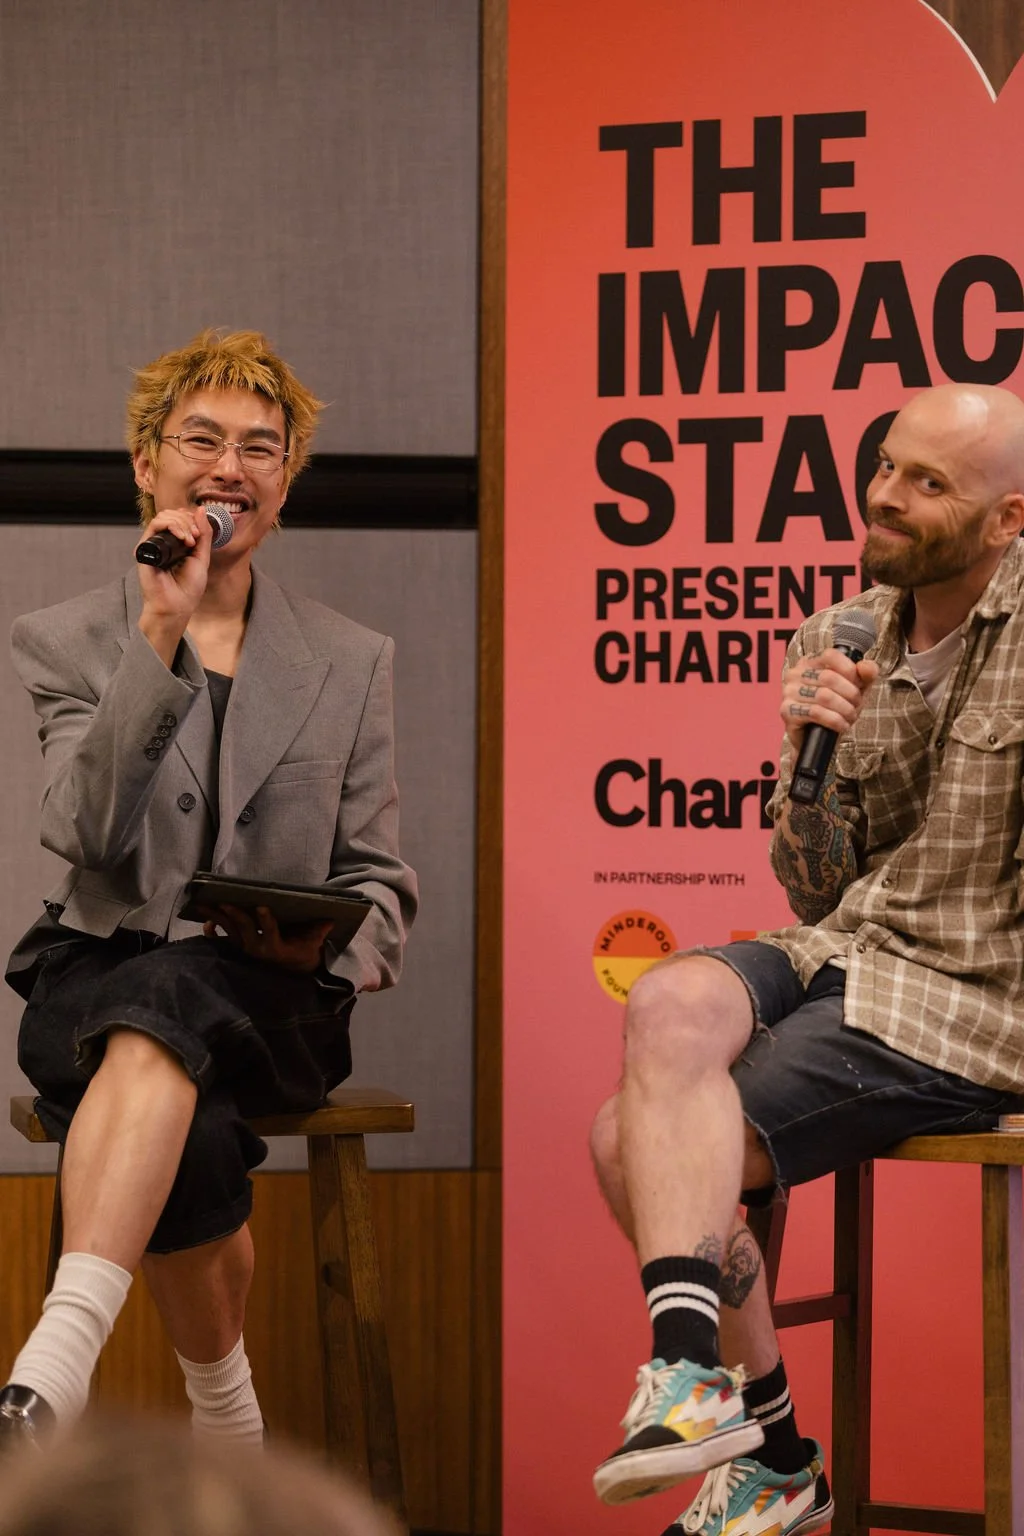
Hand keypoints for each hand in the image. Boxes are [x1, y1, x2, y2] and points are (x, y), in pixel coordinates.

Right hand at [136, 508, 213, 657]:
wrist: (177, 605)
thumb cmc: (188, 587)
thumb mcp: (202, 556)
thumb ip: (203, 534)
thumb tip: (200, 509)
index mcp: (175, 544)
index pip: (180, 518)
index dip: (191, 519)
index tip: (200, 533)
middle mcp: (162, 542)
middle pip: (172, 514)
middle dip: (188, 520)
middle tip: (196, 537)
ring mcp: (152, 545)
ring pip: (163, 516)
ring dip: (181, 523)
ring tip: (190, 540)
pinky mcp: (144, 548)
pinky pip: (154, 525)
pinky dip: (171, 526)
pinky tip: (183, 539)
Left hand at [199, 904, 334, 972]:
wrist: (293, 969)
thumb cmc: (304, 951)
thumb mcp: (314, 942)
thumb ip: (319, 931)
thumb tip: (330, 918)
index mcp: (277, 947)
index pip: (271, 932)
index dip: (266, 921)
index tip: (261, 906)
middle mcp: (258, 949)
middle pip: (244, 930)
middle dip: (235, 915)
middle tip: (225, 901)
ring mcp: (246, 949)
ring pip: (230, 932)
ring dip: (217, 918)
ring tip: (203, 905)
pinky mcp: (239, 948)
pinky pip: (222, 941)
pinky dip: (213, 932)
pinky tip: (206, 921)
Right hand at [780, 647, 878, 747]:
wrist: (820, 739)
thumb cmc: (835, 709)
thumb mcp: (856, 689)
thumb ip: (865, 675)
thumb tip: (867, 666)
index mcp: (811, 663)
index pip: (830, 655)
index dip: (849, 670)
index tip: (858, 685)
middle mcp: (796, 673)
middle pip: (829, 677)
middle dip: (850, 694)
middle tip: (856, 705)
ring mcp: (789, 692)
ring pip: (824, 696)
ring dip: (844, 709)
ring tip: (850, 717)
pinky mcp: (787, 711)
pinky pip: (816, 712)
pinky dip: (834, 720)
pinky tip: (841, 725)